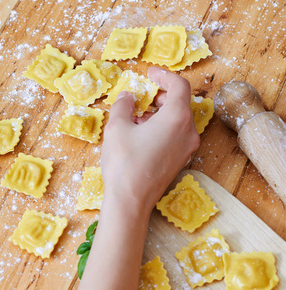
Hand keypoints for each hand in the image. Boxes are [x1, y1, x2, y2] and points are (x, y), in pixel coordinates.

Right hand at [101, 67, 199, 214]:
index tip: (150, 73)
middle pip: (180, 103)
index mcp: (177, 118)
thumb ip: (123, 105)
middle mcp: (188, 132)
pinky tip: (140, 135)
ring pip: (177, 120)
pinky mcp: (181, 161)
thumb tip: (128, 97)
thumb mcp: (117, 127)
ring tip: (135, 119)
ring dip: (159, 113)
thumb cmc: (124, 162)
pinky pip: (175, 135)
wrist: (130, 201)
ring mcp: (187, 149)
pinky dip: (161, 128)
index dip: (164, 75)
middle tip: (141, 98)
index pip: (179, 86)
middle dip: (160, 96)